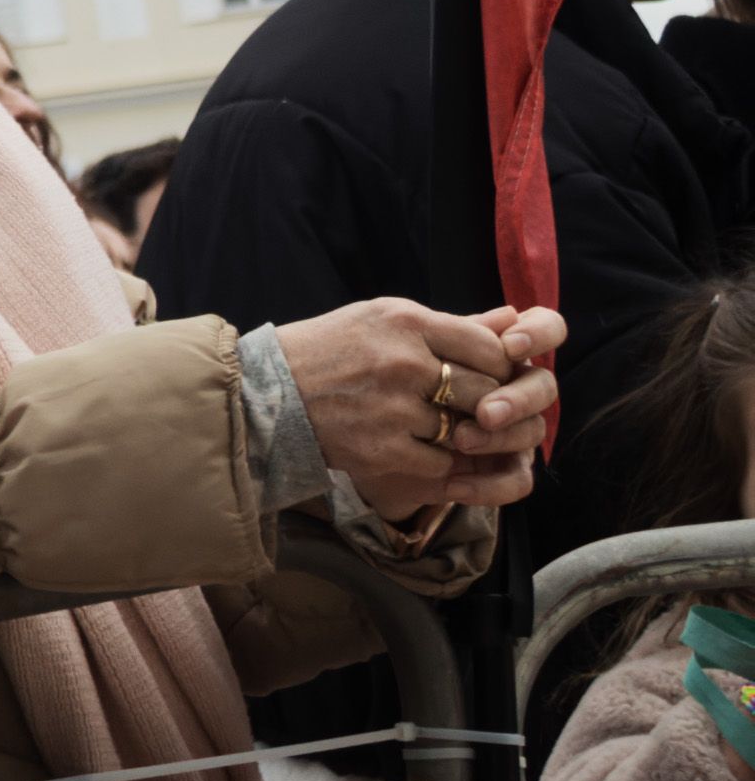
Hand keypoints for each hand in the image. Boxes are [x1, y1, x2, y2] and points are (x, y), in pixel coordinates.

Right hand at [276, 299, 566, 520]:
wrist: (267, 390)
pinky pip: (440, 462)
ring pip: (466, 430)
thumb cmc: (330, 348)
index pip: (489, 347)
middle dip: (487, 402)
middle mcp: (403, 363)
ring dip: (462, 433)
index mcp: (405, 322)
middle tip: (473, 406)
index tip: (487, 373)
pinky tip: (417, 447)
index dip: (499, 365)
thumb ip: (450, 324)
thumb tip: (513, 320)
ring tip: (441, 425)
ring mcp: (392, 409)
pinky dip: (437, 459)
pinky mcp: (380, 450)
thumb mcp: (383, 318)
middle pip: (485, 391)